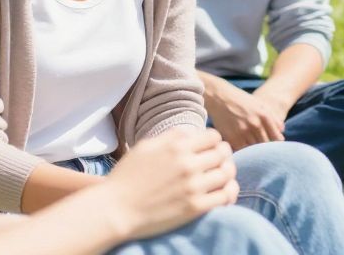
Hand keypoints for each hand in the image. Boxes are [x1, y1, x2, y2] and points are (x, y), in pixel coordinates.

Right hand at [105, 128, 237, 236]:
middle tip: (217, 163)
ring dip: (227, 174)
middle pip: (223, 153)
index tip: (209, 149)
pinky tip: (222, 193)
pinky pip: (225, 196)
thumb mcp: (146, 146)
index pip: (214, 137)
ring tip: (220, 177)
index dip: (214, 142)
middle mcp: (188, 164)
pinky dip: (228, 193)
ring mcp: (193, 186)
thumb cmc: (127, 177)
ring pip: (227, 173)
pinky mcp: (195, 208)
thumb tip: (192, 133)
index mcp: (177, 146)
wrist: (115, 210)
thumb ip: (172, 136)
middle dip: (223, 156)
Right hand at [206, 79, 286, 149]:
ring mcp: (242, 132)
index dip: (276, 145)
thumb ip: (273, 118)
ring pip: (254, 149)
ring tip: (253, 152)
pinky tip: (242, 148)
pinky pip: (241, 150)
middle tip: (264, 152)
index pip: (276, 138)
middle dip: (266, 150)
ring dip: (254, 151)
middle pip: (265, 146)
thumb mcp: (260, 104)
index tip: (274, 147)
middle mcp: (255, 124)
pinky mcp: (231, 138)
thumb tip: (282, 132)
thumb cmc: (241, 100)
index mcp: (264, 115)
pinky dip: (243, 151)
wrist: (219, 97)